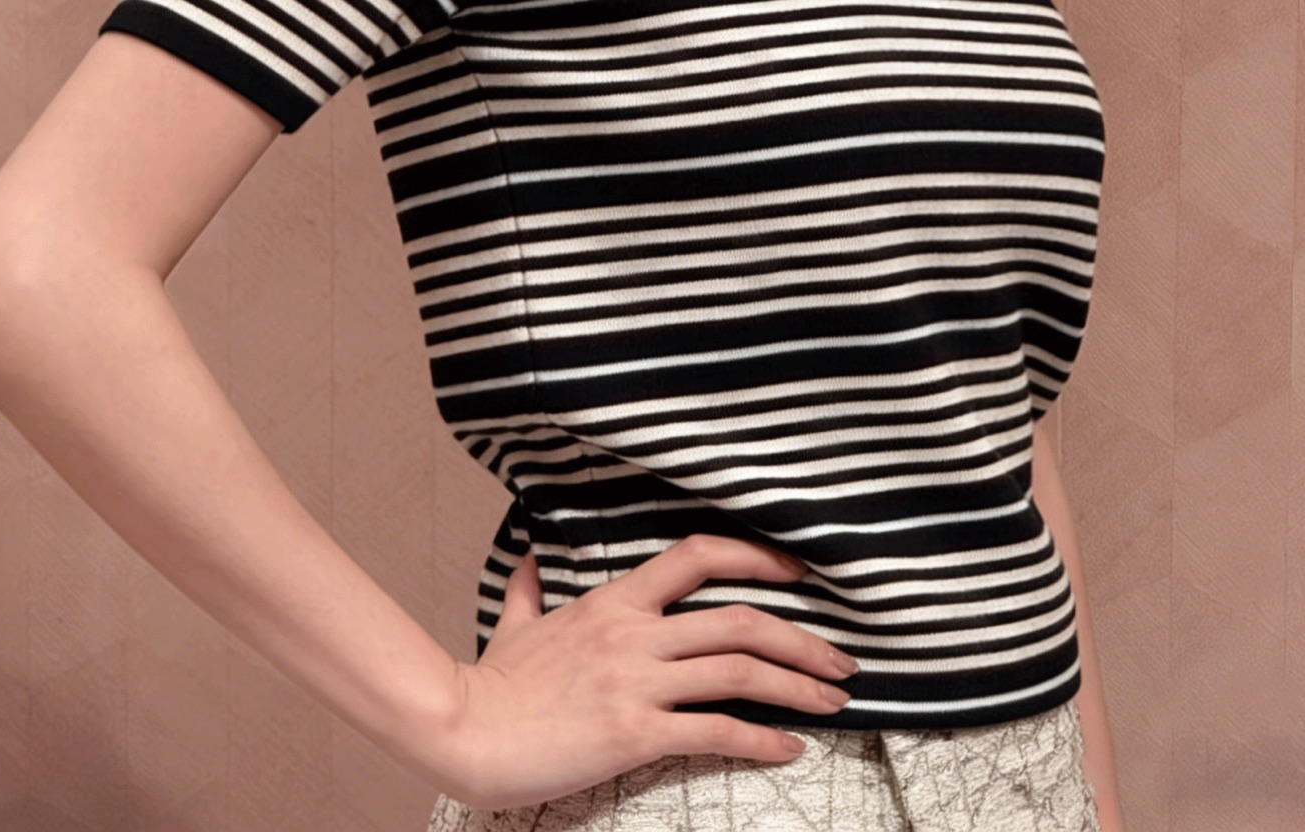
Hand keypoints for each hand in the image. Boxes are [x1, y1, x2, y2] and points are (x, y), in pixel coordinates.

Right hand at [428, 533, 857, 811]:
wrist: (463, 729)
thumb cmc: (490, 683)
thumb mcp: (516, 625)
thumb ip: (530, 591)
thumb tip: (527, 561)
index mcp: (616, 600)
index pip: (700, 556)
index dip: (759, 557)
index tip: (800, 572)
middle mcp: (635, 632)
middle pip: (741, 619)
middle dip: (803, 640)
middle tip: (841, 661)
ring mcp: (636, 682)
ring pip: (739, 672)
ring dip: (798, 687)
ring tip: (835, 702)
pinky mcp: (633, 733)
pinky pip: (714, 732)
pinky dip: (761, 740)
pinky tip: (790, 749)